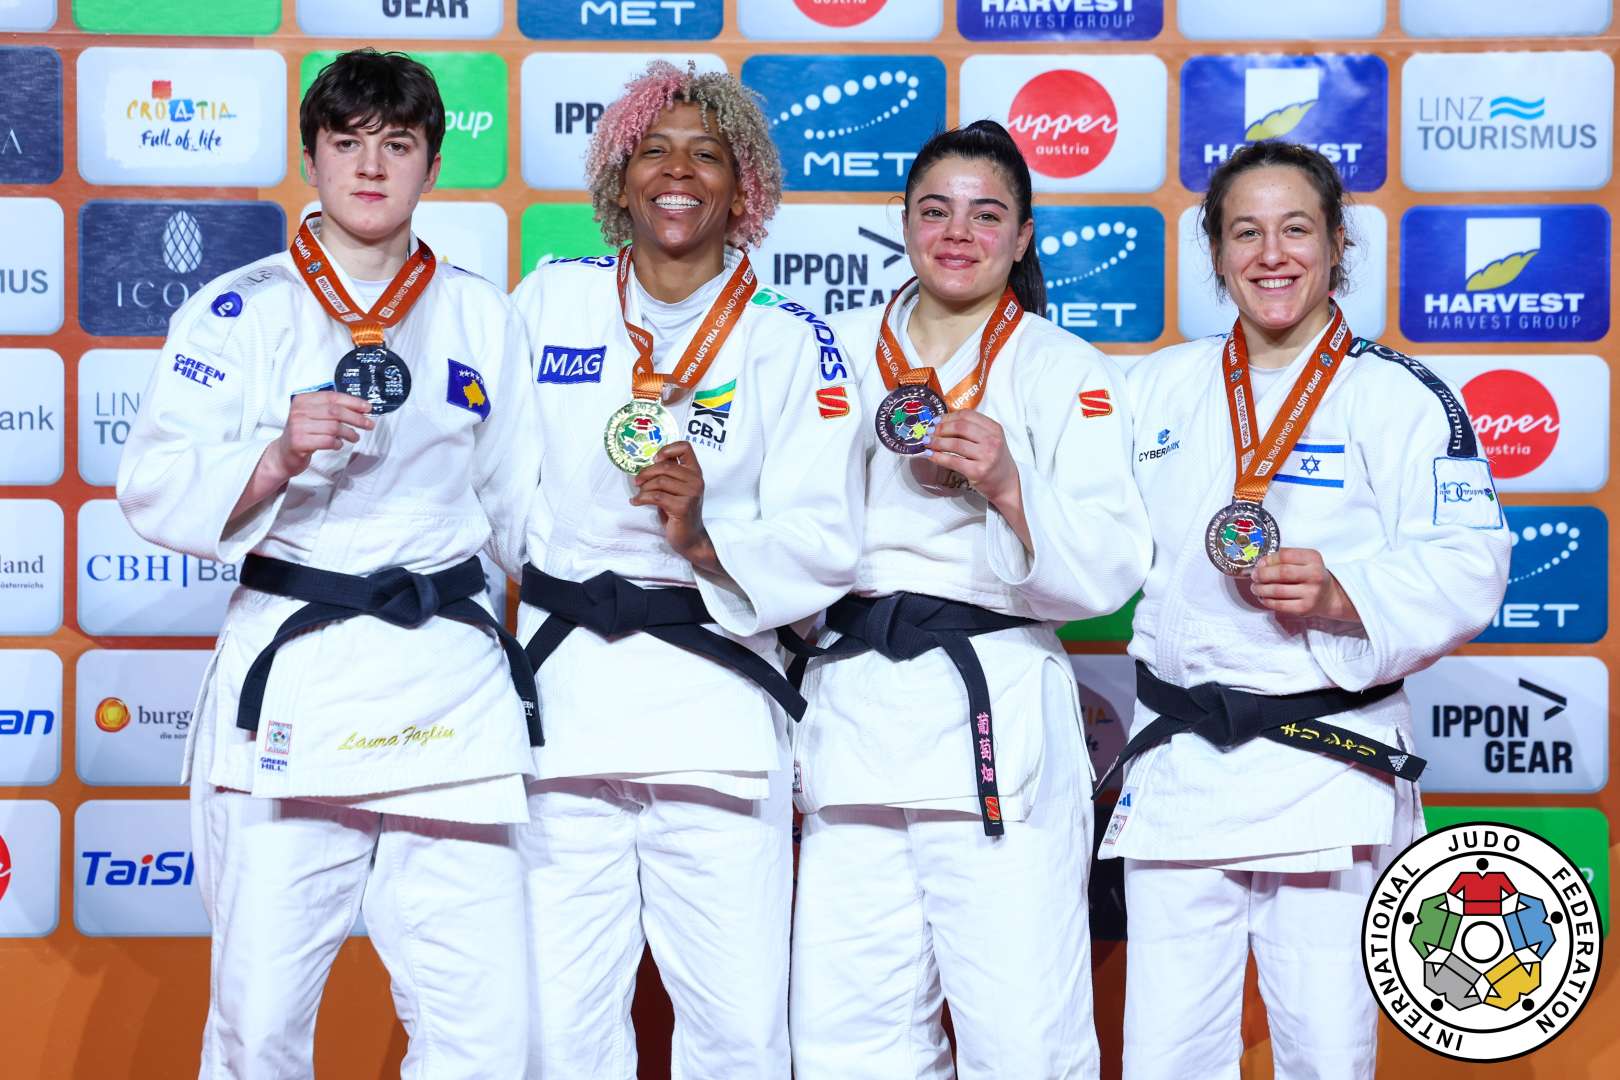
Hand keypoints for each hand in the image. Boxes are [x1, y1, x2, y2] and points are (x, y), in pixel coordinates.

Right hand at [269, 391, 374, 480]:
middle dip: (356, 418)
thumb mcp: (314, 416)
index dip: (353, 402)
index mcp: (303, 400)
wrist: (284, 453)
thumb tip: (360, 409)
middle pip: (335, 411)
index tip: (367, 408)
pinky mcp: (299, 442)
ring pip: (333, 427)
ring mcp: (297, 427)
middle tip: (369, 424)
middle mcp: (299, 411)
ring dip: (349, 433)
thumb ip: (332, 410)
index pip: (333, 397)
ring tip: (354, 437)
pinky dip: (337, 443)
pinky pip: (327, 441)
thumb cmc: (304, 433)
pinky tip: (338, 444)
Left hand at [631, 440, 719, 573]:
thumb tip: (649, 461)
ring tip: (639, 494)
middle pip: (665, 465)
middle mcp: (696, 480)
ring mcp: (691, 494)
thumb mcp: (676, 489)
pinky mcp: (682, 507)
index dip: (667, 449)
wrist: (690, 538)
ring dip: (643, 488)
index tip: (655, 459)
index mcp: (695, 472)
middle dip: (646, 472)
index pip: (685, 447)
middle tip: (637, 481)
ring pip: (659, 481)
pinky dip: (641, 498)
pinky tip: (635, 502)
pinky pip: (655, 496)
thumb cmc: (679, 512)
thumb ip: (669, 474)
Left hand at [923, 410, 1020, 508]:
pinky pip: (953, 461)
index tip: (936, 421)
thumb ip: (972, 430)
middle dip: (940, 428)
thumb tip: (941, 423)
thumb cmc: (994, 460)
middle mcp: (992, 440)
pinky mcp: (978, 471)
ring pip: (955, 444)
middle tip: (929, 432)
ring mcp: (986, 456)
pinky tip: (931, 455)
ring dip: (937, 442)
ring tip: (927, 443)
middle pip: (960, 426)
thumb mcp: (990, 439)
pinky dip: (938, 457)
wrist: (1006, 483)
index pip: (967, 415)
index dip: (948, 416)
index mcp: (994, 428)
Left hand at [1249, 547, 1360, 623]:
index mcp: (1313, 558)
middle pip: (1282, 573)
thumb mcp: (1303, 561)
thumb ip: (1283, 559)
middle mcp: (1315, 575)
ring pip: (1277, 590)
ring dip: (1261, 589)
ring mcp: (1311, 593)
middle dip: (1262, 574)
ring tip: (1255, 587)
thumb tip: (1261, 564)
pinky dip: (1267, 601)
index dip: (1268, 559)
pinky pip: (1279, 605)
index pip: (1285, 555)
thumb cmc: (1310, 576)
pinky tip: (1263, 597)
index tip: (1261, 563)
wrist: (1328, 596)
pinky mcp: (1304, 608)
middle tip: (1254, 576)